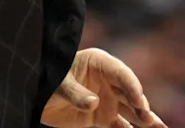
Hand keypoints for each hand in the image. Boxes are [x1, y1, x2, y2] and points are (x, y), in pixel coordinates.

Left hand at [41, 48, 167, 127]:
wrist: (36, 94)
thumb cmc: (47, 79)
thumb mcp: (58, 83)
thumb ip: (75, 93)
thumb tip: (94, 104)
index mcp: (99, 62)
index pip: (121, 73)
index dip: (132, 86)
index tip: (139, 101)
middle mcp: (108, 80)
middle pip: (130, 92)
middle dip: (141, 105)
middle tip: (148, 118)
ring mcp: (108, 99)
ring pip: (131, 110)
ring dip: (145, 119)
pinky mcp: (103, 117)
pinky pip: (121, 125)